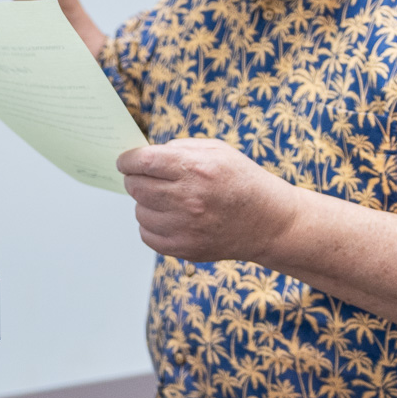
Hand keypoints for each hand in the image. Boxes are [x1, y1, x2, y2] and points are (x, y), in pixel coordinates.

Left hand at [117, 138, 303, 261]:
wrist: (270, 222)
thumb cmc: (243, 181)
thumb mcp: (217, 150)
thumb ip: (178, 148)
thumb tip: (143, 155)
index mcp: (196, 169)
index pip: (142, 162)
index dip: (127, 160)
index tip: (125, 161)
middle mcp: (189, 198)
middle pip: (136, 186)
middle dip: (135, 179)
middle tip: (145, 178)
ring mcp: (186, 227)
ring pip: (139, 211)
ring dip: (146, 203)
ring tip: (167, 199)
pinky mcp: (185, 249)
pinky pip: (147, 235)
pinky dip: (151, 225)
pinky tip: (169, 218)